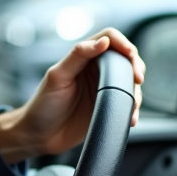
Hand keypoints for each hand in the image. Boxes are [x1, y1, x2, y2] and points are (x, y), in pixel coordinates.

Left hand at [0, 27, 144, 164]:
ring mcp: (103, 89)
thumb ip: (78, 56)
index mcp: (83, 57)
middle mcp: (95, 70)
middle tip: (137, 79)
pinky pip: (127, 103)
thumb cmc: (42, 105)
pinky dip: (133, 108)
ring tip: (132, 104)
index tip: (130, 55)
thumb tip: (102, 41)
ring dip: (136, 91)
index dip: (123, 43)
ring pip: (130, 82)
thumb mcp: (57, 77)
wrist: (39, 136)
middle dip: (136, 66)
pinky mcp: (108, 107)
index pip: (109, 38)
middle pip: (126, 58)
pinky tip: (131, 116)